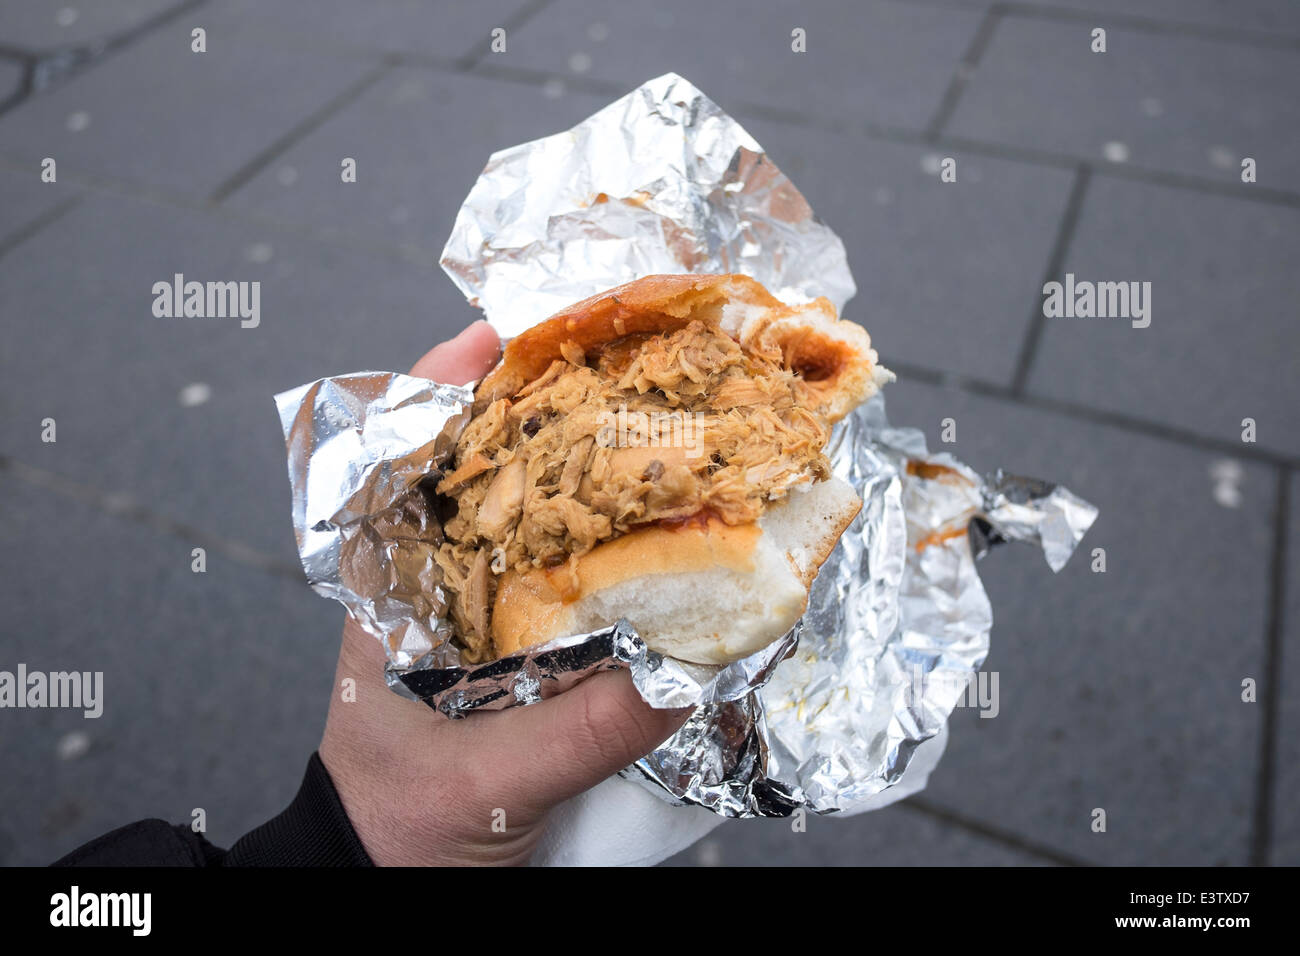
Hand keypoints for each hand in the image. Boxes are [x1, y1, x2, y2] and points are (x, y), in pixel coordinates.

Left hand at [318, 321, 691, 865]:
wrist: (393, 889)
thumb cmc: (396, 832)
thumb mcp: (480, 784)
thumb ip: (573, 733)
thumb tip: (683, 673)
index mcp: (394, 587)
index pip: (407, 448)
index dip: (455, 378)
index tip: (515, 325)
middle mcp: (445, 583)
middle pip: (499, 467)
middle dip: (567, 410)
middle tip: (644, 357)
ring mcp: (493, 616)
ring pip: (552, 521)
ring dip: (611, 476)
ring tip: (684, 424)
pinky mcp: (537, 655)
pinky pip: (592, 590)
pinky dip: (638, 559)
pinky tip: (693, 539)